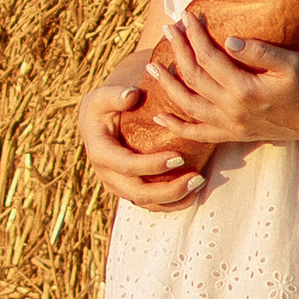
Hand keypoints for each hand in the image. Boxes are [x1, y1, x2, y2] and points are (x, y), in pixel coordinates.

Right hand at [76, 62, 208, 209]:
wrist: (99, 121)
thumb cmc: (105, 105)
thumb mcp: (103, 95)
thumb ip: (115, 94)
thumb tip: (131, 96)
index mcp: (100, 152)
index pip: (126, 165)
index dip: (151, 165)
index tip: (179, 158)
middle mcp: (107, 174)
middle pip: (138, 192)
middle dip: (169, 189)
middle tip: (197, 178)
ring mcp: (118, 186)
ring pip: (146, 202)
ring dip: (175, 198)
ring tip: (199, 183)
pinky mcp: (130, 190)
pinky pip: (151, 204)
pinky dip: (172, 202)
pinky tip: (193, 193)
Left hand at [134, 7, 298, 151]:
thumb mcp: (291, 62)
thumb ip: (258, 50)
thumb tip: (227, 39)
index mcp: (245, 90)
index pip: (209, 57)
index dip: (195, 35)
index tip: (186, 15)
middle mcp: (233, 111)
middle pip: (193, 78)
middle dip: (177, 51)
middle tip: (167, 30)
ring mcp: (233, 125)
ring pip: (188, 106)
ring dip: (168, 86)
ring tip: (152, 67)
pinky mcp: (235, 135)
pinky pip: (199, 134)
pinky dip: (177, 126)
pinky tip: (160, 116)